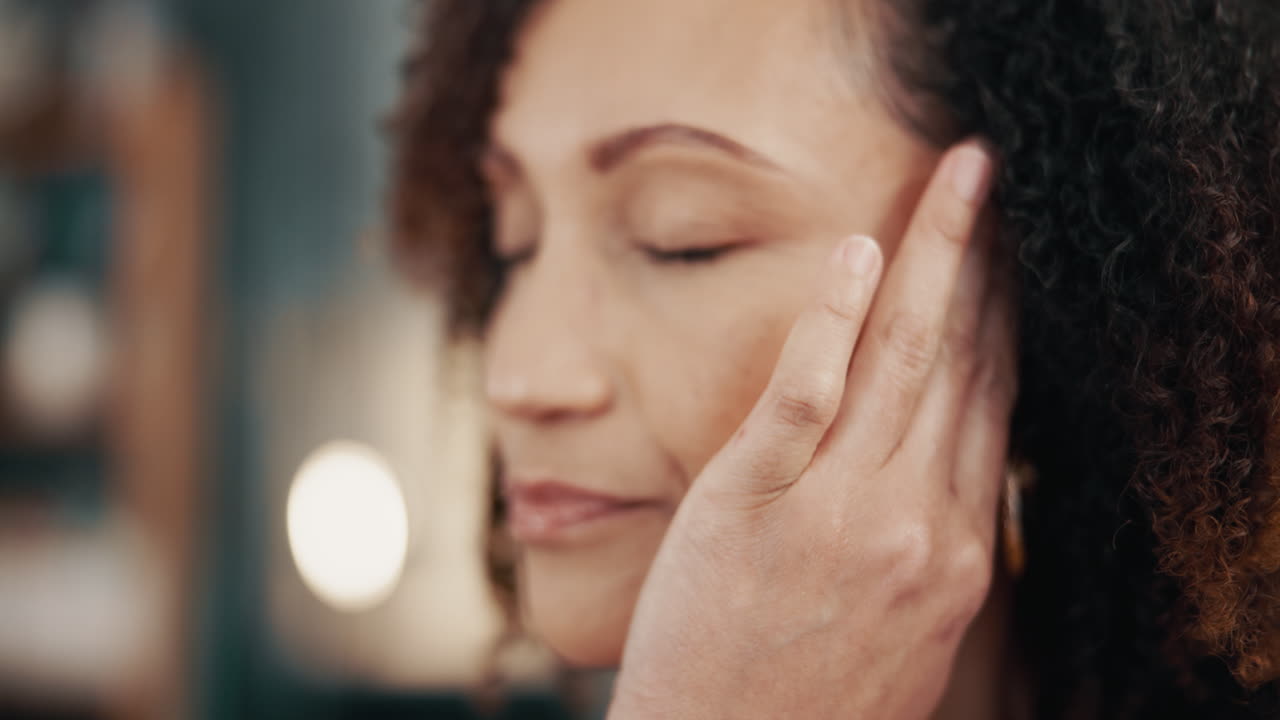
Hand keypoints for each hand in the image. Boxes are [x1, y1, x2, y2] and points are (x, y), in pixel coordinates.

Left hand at [608, 140, 1015, 719]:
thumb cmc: (811, 701)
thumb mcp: (909, 633)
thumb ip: (934, 547)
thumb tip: (951, 473)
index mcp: (957, 552)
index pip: (991, 404)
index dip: (1005, 316)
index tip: (1012, 255)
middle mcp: (918, 522)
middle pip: (964, 362)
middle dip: (985, 259)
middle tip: (992, 180)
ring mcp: (840, 509)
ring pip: (906, 360)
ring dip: (934, 256)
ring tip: (955, 179)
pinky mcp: (754, 501)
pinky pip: (806, 392)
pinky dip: (835, 318)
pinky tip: (858, 252)